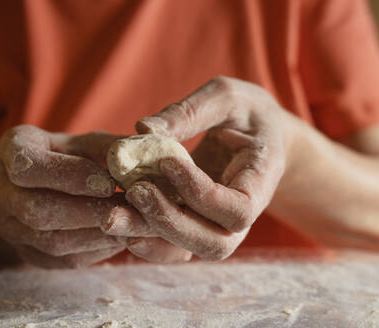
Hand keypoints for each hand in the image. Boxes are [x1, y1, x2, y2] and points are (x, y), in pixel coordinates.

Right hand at [0, 125, 137, 267]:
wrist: (54, 182)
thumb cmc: (75, 155)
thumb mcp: (88, 142)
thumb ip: (108, 148)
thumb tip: (135, 156)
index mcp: (12, 150)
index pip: (29, 167)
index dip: (70, 176)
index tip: (107, 182)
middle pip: (37, 211)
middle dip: (88, 212)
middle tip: (128, 209)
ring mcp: (9, 227)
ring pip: (51, 242)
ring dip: (96, 235)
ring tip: (130, 225)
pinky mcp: (27, 253)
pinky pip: (61, 261)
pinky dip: (96, 252)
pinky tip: (121, 239)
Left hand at [111, 76, 292, 259]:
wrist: (259, 135)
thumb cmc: (247, 112)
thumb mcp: (226, 97)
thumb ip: (190, 112)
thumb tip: (143, 129)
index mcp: (262, 180)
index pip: (239, 208)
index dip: (202, 194)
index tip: (167, 163)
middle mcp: (245, 213)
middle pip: (215, 242)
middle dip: (172, 221)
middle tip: (135, 191)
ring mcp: (221, 224)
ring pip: (192, 250)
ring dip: (153, 236)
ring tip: (116, 214)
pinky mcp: (199, 225)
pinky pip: (176, 247)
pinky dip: (149, 242)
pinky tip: (122, 225)